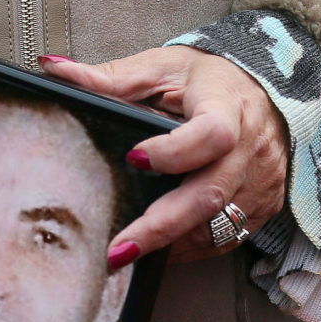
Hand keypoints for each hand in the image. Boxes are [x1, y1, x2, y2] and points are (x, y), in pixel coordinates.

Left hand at [39, 47, 287, 264]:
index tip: (133, 158)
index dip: (174, 151)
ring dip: (171, 243)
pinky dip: (191, 246)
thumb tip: (53, 69)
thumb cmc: (207, 78)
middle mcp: (250, 147)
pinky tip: (159, 247)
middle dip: (160, 227)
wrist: (267, 86)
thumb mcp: (161, 67)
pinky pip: (229, 236)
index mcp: (227, 106)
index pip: (210, 134)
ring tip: (127, 253)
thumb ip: (109, 77)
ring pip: (219, 225)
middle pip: (209, 195)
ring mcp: (261, 179)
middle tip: (117, 251)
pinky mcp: (265, 202)